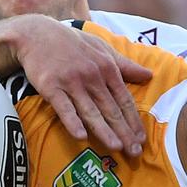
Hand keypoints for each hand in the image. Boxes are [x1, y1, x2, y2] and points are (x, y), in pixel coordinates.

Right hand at [13, 15, 152, 156]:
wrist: (37, 34)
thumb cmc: (72, 44)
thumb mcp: (101, 48)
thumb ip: (124, 64)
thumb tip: (149, 75)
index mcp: (107, 67)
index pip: (124, 99)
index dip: (134, 121)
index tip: (142, 139)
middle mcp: (92, 76)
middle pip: (111, 109)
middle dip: (124, 132)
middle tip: (135, 152)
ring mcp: (71, 82)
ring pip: (90, 111)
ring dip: (104, 131)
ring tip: (116, 148)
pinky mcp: (50, 86)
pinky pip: (63, 108)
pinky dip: (72, 122)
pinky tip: (80, 136)